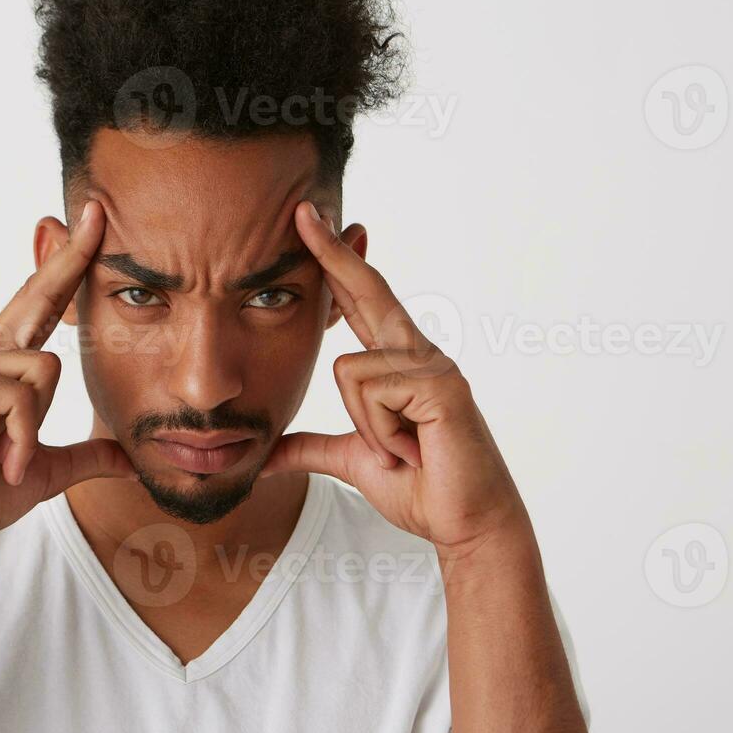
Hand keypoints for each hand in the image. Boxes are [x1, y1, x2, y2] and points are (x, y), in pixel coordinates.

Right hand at [0, 200, 135, 550]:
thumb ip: (85, 457)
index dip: (66, 267)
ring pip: (43, 368)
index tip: (92, 226)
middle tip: (97, 209)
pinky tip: (4, 460)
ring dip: (36, 426)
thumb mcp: (45, 471)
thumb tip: (128, 459)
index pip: (40, 307)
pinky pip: (20, 396)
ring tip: (11, 458)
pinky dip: (22, 435)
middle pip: (36, 297)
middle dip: (70, 256)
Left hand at [259, 201, 530, 553]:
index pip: (360, 302)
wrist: (465, 525)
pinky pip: (374, 392)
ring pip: (349, 371)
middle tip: (300, 208)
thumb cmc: (421, 488)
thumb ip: (312, 449)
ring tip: (400, 451)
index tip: (309, 225)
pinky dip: (382, 433)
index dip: (335, 264)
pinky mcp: (441, 386)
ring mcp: (433, 367)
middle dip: (332, 251)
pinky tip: (411, 450)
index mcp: (398, 363)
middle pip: (368, 291)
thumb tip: (267, 456)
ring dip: (366, 428)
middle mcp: (418, 353)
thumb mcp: (354, 461)